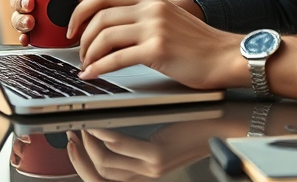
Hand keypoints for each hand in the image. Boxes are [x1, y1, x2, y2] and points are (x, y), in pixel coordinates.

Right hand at [9, 0, 124, 46]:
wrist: (113, 27)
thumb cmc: (108, 4)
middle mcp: (43, 1)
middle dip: (19, 1)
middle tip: (30, 4)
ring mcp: (42, 19)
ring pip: (20, 18)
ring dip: (20, 19)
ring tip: (31, 22)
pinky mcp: (44, 37)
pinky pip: (28, 37)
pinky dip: (24, 38)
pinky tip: (27, 39)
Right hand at [66, 124, 209, 181]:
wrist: (225, 122)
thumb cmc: (196, 120)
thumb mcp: (162, 132)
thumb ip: (137, 135)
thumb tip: (108, 123)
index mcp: (144, 169)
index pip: (103, 178)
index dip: (82, 163)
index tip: (72, 143)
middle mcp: (145, 173)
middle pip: (99, 176)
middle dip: (79, 157)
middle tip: (71, 136)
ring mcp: (150, 167)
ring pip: (106, 165)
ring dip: (88, 146)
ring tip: (83, 127)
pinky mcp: (158, 155)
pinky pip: (122, 149)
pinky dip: (105, 137)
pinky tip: (100, 124)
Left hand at [69, 0, 247, 89]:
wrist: (225, 56)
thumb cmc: (196, 42)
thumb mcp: (166, 16)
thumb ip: (139, 10)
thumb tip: (105, 9)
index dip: (81, 7)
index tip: (74, 24)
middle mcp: (151, 8)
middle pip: (99, 13)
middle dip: (80, 34)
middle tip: (77, 48)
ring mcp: (155, 28)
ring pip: (104, 36)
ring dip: (89, 53)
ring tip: (87, 64)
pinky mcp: (158, 50)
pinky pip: (116, 58)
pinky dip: (98, 68)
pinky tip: (92, 75)